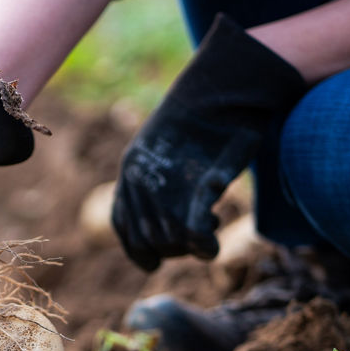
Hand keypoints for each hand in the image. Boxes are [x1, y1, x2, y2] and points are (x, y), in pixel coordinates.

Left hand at [112, 14, 306, 271]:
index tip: (152, 262)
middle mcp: (141, 182)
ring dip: (189, 247)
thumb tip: (164, 210)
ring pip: (169, 243)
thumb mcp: (171, 144)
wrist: (227, 87)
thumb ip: (160, 176)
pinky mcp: (199, 190)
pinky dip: (204, 249)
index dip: (137, 248)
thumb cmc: (207, 114)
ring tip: (211, 226)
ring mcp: (167, 187)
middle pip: (147, 239)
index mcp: (131, 169)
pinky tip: (212, 247)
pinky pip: (194, 237)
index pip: (122, 223)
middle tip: (197, 234)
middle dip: (171, 248)